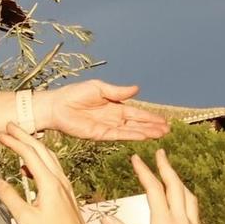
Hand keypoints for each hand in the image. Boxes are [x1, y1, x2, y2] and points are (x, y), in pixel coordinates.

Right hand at [0, 126, 104, 223]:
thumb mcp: (25, 219)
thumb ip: (10, 197)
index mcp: (50, 183)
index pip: (29, 154)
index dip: (14, 142)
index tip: (1, 134)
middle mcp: (59, 180)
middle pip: (41, 149)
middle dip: (24, 136)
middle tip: (10, 126)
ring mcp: (64, 186)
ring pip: (49, 157)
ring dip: (33, 145)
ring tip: (20, 140)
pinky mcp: (66, 193)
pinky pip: (52, 168)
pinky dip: (39, 160)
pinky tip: (29, 169)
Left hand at [38, 81, 169, 142]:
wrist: (56, 105)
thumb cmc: (74, 94)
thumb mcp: (99, 88)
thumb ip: (118, 91)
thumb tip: (137, 89)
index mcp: (115, 106)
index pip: (137, 113)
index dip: (151, 117)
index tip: (165, 121)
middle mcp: (114, 118)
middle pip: (137, 123)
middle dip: (152, 126)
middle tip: (168, 130)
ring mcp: (108, 127)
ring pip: (131, 131)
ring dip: (146, 132)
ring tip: (161, 134)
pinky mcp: (99, 134)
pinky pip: (118, 135)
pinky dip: (131, 135)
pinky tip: (143, 136)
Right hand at [100, 151, 211, 223]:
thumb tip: (105, 218)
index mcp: (163, 223)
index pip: (153, 189)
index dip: (144, 171)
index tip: (136, 158)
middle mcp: (181, 221)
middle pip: (175, 185)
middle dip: (166, 166)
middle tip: (160, 153)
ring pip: (188, 196)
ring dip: (179, 181)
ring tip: (171, 174)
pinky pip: (194, 210)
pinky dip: (187, 198)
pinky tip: (183, 202)